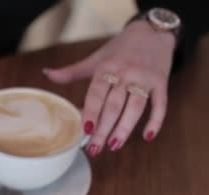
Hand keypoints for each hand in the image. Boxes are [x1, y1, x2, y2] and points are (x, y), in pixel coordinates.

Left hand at [44, 20, 175, 156]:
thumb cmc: (120, 49)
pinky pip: (160, 104)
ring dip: (124, 128)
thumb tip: (47, 74)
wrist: (152, 31)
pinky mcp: (161, 83)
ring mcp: (145, 78)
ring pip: (135, 107)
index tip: (85, 130)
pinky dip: (155, 121)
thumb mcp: (96, 59)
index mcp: (107, 68)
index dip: (91, 112)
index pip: (96, 94)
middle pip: (114, 105)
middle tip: (95, 148)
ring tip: (114, 145)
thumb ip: (72, 71)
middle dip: (103, 129)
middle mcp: (126, 73)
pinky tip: (147, 136)